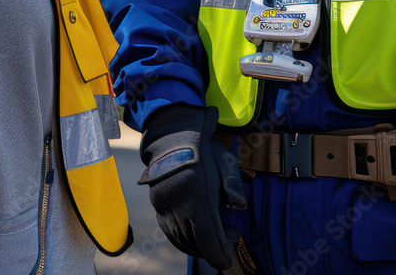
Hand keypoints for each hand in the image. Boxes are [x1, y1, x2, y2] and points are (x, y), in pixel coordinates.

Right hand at [138, 104, 245, 269]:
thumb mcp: (224, 163)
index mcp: (198, 199)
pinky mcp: (157, 205)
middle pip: (196, 244)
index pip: (209, 242)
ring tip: (213, 239)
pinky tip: (193, 235)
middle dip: (212, 249)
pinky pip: (170, 231)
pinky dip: (183, 238)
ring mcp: (165, 207)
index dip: (219, 256)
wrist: (172, 134)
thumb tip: (239, 208)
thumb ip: (233, 186)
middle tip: (227, 241)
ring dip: (198, 245)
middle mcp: (178, 207)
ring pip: (182, 240)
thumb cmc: (202, 148)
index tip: (227, 261)